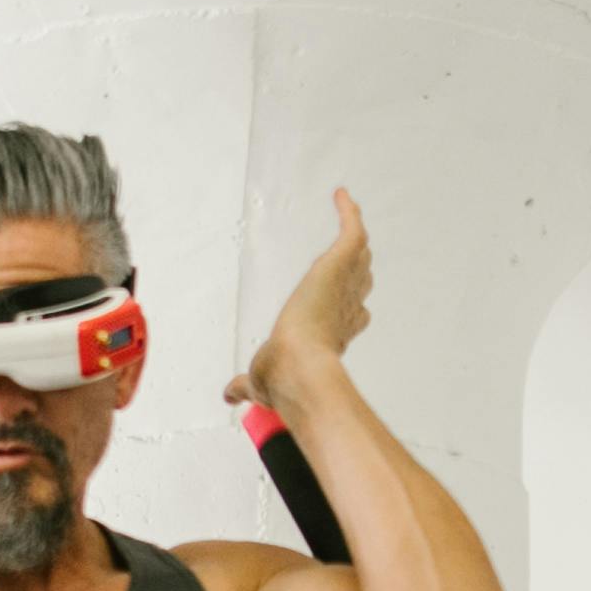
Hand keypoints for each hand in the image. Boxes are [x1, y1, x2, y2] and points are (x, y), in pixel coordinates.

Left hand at [227, 186, 371, 417]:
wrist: (297, 368)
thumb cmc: (285, 379)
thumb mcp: (260, 382)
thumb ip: (246, 385)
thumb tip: (230, 394)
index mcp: (332, 335)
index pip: (350, 318)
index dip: (351, 310)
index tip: (348, 305)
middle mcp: (345, 309)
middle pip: (360, 283)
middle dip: (358, 271)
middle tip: (355, 254)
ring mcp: (344, 285)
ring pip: (360, 257)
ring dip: (357, 240)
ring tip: (352, 219)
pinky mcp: (337, 265)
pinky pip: (352, 231)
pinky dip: (349, 213)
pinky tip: (341, 196)